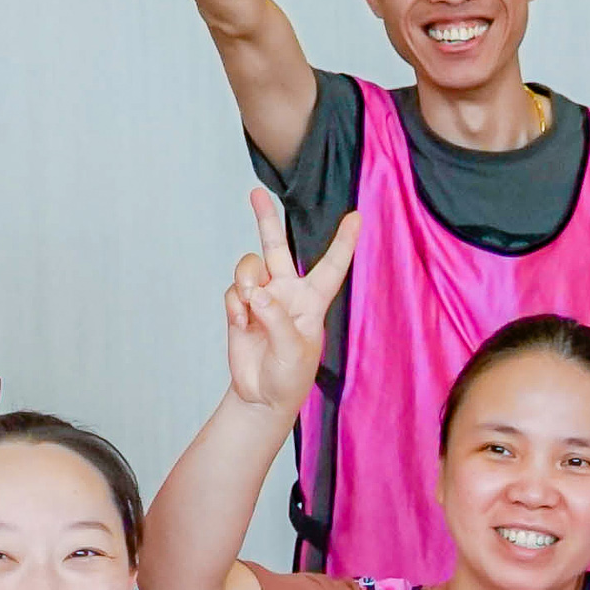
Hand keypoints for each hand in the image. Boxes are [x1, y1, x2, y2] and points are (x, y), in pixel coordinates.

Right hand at [223, 184, 354, 412]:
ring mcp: (262, 298)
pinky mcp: (241, 308)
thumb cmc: (290, 377)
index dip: (344, 242)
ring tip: (249, 304)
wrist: (261, 397)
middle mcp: (287, 292)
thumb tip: (258, 294)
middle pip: (276, 247)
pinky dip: (234, 305)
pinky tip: (240, 323)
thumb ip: (278, 320)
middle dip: (265, 219)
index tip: (356, 216)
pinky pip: (233, 291)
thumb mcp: (295, 351)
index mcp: (313, 301)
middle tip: (255, 193)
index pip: (331, 266)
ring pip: (250, 267)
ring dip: (246, 280)